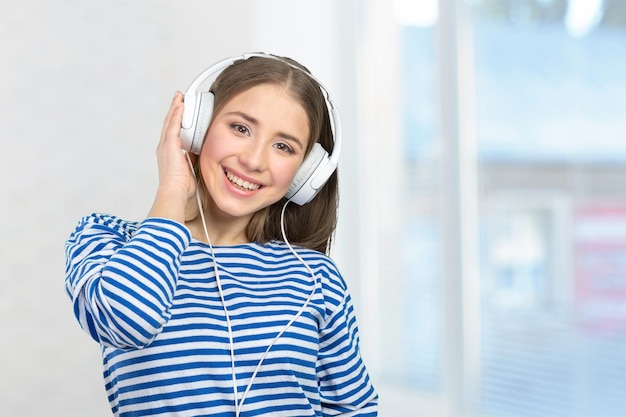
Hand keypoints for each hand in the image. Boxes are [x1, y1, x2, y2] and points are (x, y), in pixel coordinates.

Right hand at [148, 92, 196, 221]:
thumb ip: (194, 158)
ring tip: (180, 97)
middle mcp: (165, 148)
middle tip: (179, 99)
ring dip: (175, 108)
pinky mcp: (168, 144)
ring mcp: (165, 145)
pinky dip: (176, 113)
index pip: (173, 133)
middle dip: (174, 111)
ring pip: (170, 121)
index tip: (182, 113)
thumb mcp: (192, 168)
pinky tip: (180, 104)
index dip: (177, 122)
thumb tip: (202, 153)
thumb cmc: (183, 187)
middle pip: (169, 124)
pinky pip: (172, 125)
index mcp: (170, 154)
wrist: (176, 192)